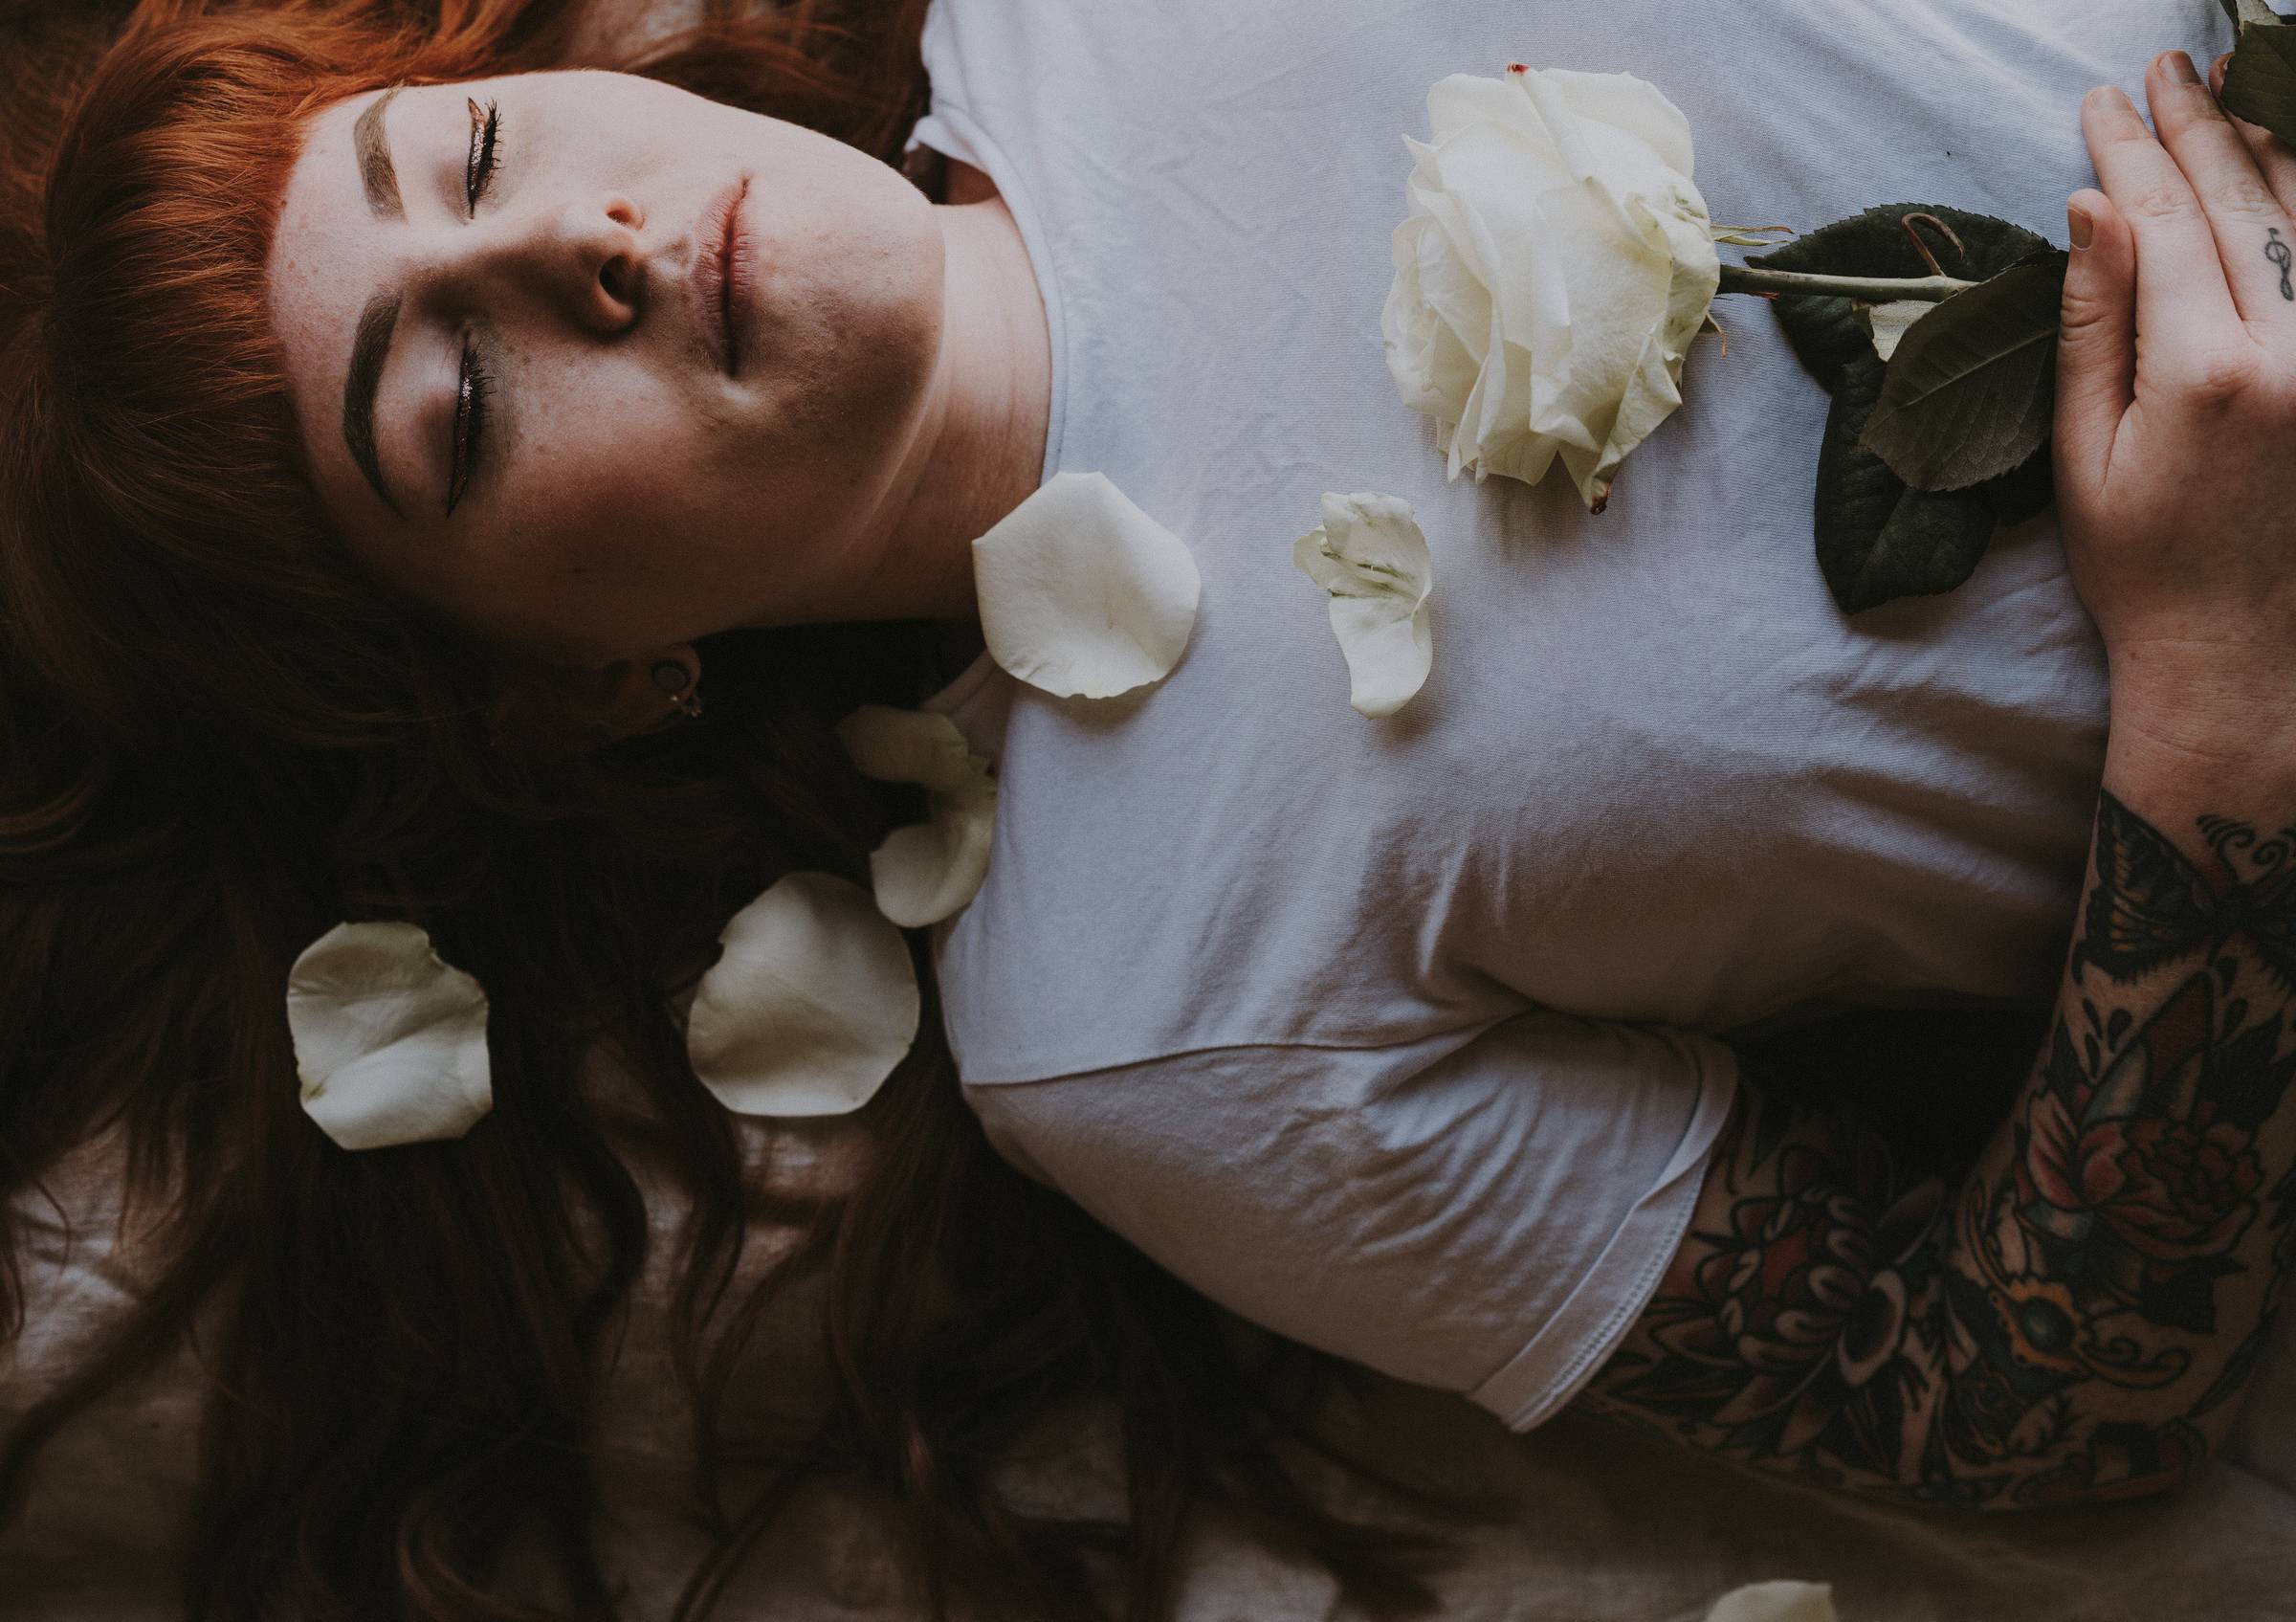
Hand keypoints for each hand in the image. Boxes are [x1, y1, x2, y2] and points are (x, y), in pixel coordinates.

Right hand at [2054, 49, 2295, 751]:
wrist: (2241, 655)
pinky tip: (2292, 172)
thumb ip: (2093, 321)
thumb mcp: (2084, 451)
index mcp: (2209, 372)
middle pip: (2246, 202)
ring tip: (2229, 88)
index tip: (2097, 104)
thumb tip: (2090, 208)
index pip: (2166, 224)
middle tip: (2161, 70)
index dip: (2128, 155)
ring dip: (2268, 143)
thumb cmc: (2141, 566)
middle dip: (2196, 126)